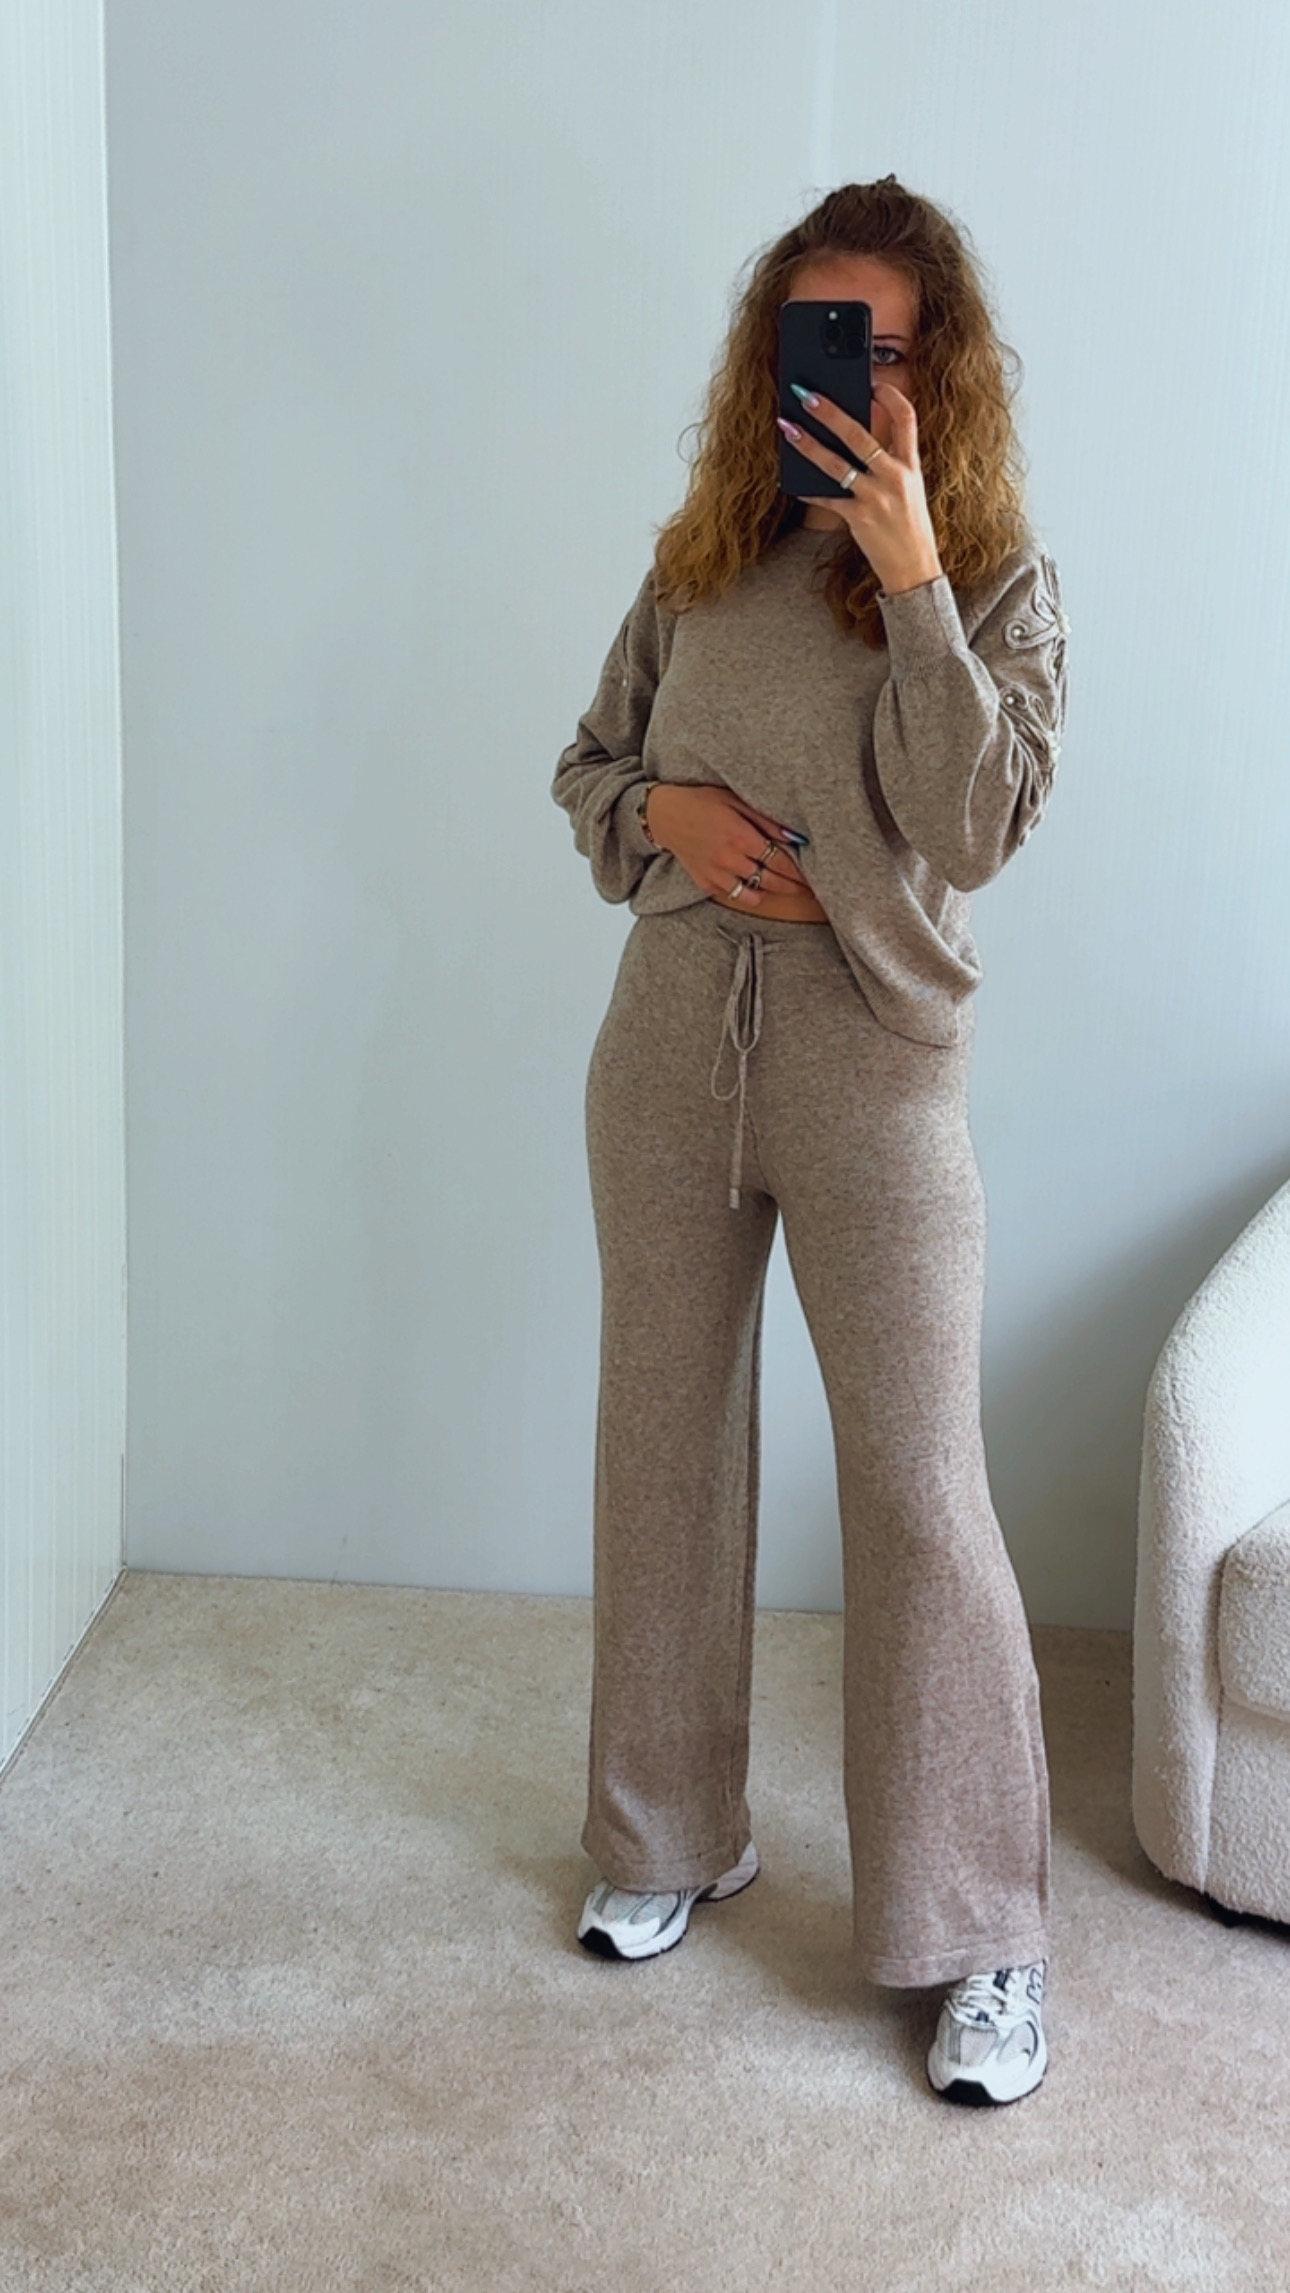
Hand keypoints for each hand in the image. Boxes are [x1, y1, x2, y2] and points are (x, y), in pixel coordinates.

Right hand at [646, 784, 815, 909]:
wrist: (665, 815)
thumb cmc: (702, 802)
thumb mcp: (736, 801)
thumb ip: (766, 820)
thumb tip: (794, 836)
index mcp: (741, 837)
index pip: (780, 861)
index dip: (799, 872)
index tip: (812, 877)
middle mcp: (730, 859)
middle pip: (771, 880)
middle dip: (793, 887)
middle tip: (808, 890)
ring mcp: (717, 874)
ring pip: (753, 895)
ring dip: (771, 893)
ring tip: (784, 889)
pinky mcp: (705, 883)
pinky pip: (733, 895)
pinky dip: (746, 894)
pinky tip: (755, 887)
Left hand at [777, 381, 942, 594]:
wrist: (914, 568)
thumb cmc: (908, 527)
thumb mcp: (909, 489)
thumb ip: (889, 464)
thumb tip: (853, 438)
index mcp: (911, 465)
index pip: (907, 418)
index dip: (890, 396)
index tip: (872, 383)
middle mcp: (895, 477)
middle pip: (860, 434)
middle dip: (830, 412)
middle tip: (806, 395)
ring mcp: (876, 497)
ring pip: (836, 463)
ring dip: (808, 443)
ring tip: (787, 427)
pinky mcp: (859, 518)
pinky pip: (827, 498)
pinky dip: (808, 489)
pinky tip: (790, 478)